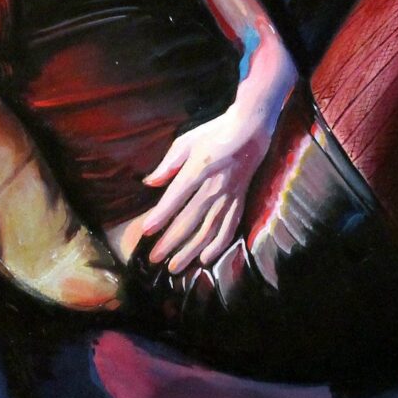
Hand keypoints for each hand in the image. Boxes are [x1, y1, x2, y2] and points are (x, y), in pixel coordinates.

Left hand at [137, 110, 271, 273]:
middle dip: (170, 242)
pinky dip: (218, 246)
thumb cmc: (214, 133)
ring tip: (174, 267)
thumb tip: (149, 183)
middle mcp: (214, 186)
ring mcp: (229, 196)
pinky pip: (229, 228)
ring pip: (208, 230)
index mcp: (199, 168)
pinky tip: (205, 259)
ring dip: (190, 251)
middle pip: (190, 220)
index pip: (176, 197)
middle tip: (154, 258)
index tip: (146, 231)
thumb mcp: (186, 141)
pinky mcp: (240, 201)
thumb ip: (168, 164)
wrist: (251, 130)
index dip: (161, 215)